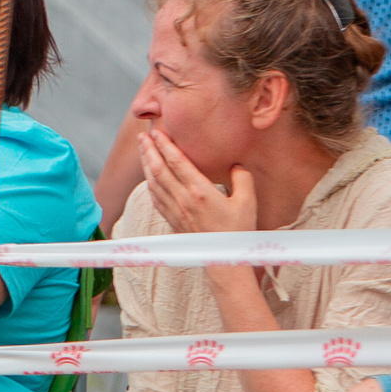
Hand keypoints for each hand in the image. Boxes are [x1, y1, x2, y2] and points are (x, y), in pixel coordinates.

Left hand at [139, 128, 257, 237]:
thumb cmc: (237, 230)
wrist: (223, 259)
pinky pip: (154, 197)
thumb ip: (242, 179)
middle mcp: (183, 199)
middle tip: (142, 136)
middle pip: (159, 169)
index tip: (157, 132)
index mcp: (200, 191)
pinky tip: (148, 175)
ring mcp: (175, 210)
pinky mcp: (172, 219)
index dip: (165, 145)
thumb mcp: (248, 202)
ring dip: (145, 164)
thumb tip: (236, 164)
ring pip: (153, 182)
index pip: (177, 162)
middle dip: (149, 150)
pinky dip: (149, 182)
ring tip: (142, 149)